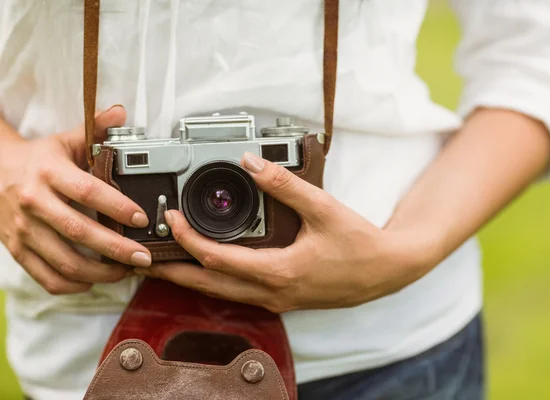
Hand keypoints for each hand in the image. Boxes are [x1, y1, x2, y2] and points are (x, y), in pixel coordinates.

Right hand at [0, 106, 151, 294]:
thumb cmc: (38, 160)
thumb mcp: (64, 140)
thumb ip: (94, 128)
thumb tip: (120, 111)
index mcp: (49, 173)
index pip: (87, 191)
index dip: (116, 206)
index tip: (141, 217)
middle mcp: (35, 202)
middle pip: (79, 232)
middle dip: (116, 249)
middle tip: (144, 257)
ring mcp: (23, 230)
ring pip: (64, 261)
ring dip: (99, 273)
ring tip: (126, 271)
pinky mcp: (18, 250)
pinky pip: (45, 277)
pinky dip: (71, 285)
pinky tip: (93, 282)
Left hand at [135, 153, 440, 312]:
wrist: (386, 270)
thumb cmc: (359, 244)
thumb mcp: (323, 208)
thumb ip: (285, 184)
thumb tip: (253, 162)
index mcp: (278, 271)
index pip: (217, 258)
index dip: (187, 239)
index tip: (171, 218)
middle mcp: (272, 292)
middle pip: (209, 285)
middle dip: (174, 270)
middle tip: (146, 257)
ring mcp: (278, 300)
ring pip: (222, 294)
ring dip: (193, 278)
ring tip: (168, 263)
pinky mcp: (284, 299)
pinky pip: (240, 294)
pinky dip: (217, 282)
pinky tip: (211, 270)